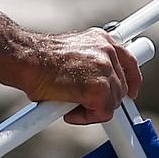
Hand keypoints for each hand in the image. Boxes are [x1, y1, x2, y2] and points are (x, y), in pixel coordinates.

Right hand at [28, 28, 142, 124]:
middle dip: (105, 100)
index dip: (132, 79)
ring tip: (68, 103)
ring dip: (92, 109)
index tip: (131, 91)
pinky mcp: (100, 89)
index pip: (129, 61)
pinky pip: (103, 113)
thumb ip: (91, 64)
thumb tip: (96, 84)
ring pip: (112, 102)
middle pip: (122, 87)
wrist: (27, 60)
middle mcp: (108, 51)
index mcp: (103, 40)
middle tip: (83, 103)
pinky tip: (68, 110)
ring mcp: (106, 70)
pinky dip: (85, 117)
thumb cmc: (40, 60)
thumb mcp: (74, 53)